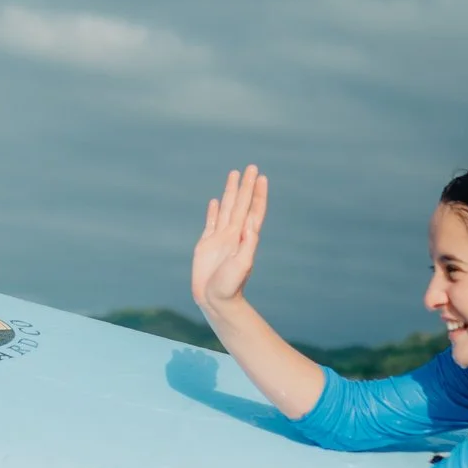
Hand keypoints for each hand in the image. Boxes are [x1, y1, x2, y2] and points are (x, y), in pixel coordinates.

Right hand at [191, 166, 267, 314]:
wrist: (215, 301)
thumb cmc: (230, 287)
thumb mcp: (242, 265)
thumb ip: (247, 244)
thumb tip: (251, 224)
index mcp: (243, 237)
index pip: (253, 210)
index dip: (257, 194)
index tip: (261, 177)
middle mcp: (233, 234)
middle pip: (240, 204)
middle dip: (245, 186)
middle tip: (251, 167)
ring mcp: (219, 238)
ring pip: (226, 208)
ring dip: (230, 192)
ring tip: (233, 175)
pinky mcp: (206, 245)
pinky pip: (211, 222)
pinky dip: (214, 210)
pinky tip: (216, 201)